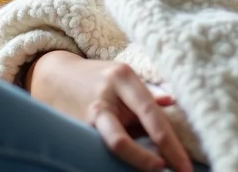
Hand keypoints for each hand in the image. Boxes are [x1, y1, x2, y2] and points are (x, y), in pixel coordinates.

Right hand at [28, 51, 192, 171]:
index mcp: (123, 79)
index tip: (183, 163)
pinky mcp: (75, 129)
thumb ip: (147, 93)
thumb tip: (172, 102)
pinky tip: (131, 169)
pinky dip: (119, 159)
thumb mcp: (124, 77)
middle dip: (150, 160)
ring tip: (155, 171)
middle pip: (125, 138)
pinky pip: (101, 149)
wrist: (54, 76)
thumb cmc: (98, 77)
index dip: (169, 141)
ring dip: (135, 162)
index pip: (150, 114)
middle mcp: (104, 99)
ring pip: (111, 145)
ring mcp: (86, 116)